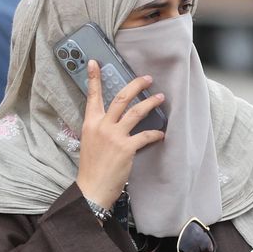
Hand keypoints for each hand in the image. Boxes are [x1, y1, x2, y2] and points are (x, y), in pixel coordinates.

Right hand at [75, 61, 166, 208]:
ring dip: (150, 103)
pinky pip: (146, 135)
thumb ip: (100, 128)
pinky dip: (156, 133)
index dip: (94, 78)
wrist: (92, 188)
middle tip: (147, 79)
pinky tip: (162, 133)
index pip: (92, 96)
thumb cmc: (92, 168)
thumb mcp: (90, 142)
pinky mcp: (126, 148)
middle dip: (136, 85)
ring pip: (135, 112)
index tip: (95, 63)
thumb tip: (115, 119)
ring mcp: (114, 136)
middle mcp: (102, 126)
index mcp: (90, 123)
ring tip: (160, 98)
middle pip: (120, 98)